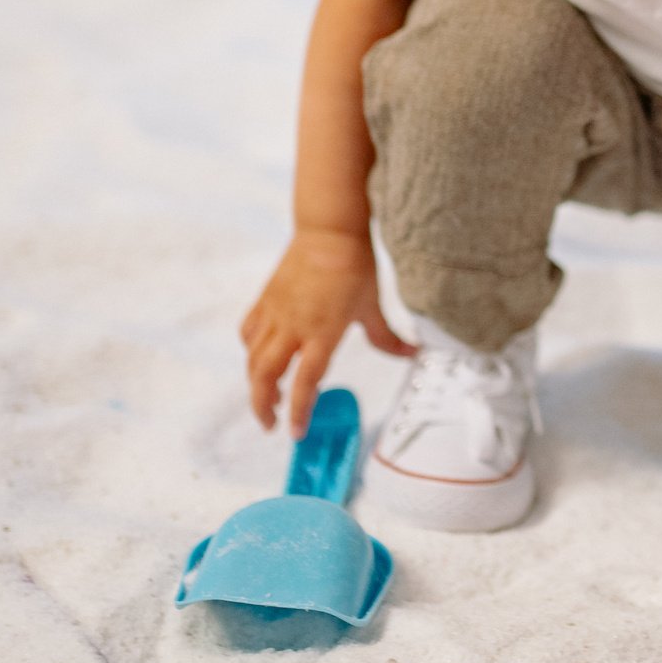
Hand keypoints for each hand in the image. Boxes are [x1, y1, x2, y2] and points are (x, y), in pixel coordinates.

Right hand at [239, 229, 413, 437]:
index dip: (299, 412)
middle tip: (270, 424)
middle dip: (263, 406)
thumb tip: (412, 353)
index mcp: (323, 332)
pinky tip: (261, 359)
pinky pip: (249, 333)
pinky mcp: (265, 301)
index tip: (297, 433)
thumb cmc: (353, 265)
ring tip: (268, 398)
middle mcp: (294, 326)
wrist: (329, 230)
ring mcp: (275, 313)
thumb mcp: (373, 305)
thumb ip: (387, 337)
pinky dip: (251, 352)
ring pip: (252, 358)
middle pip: (265, 376)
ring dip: (256, 384)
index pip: (305, 382)